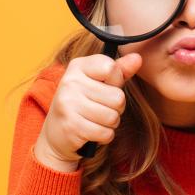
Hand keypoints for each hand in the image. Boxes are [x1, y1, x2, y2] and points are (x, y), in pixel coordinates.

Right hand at [34, 52, 142, 170]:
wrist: (56, 134)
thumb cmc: (83, 104)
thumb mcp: (99, 83)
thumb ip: (119, 70)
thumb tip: (138, 58)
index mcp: (77, 66)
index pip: (111, 67)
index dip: (116, 81)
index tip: (104, 86)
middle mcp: (70, 82)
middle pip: (117, 97)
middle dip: (116, 108)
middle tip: (100, 108)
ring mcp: (68, 104)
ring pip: (113, 117)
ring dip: (110, 123)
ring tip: (96, 120)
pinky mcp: (71, 126)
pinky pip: (106, 133)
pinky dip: (104, 136)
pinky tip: (92, 132)